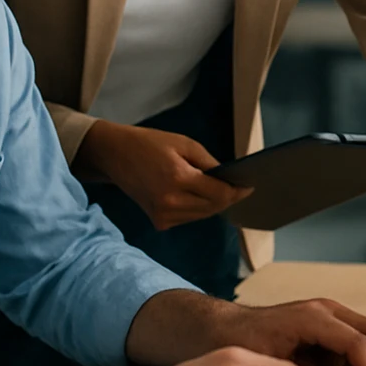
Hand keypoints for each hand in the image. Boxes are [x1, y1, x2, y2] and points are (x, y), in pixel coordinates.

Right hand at [76, 120, 249, 229]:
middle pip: (213, 207)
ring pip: (203, 215)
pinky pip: (189, 218)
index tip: (250, 186)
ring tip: (220, 189)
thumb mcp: (184, 144)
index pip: (219, 194)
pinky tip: (197, 195)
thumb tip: (230, 178)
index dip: (238, 191)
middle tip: (239, 187)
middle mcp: (170, 202)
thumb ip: (209, 163)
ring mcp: (163, 215)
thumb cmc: (150, 144)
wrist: (116, 156)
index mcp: (178, 179)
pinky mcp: (159, 222)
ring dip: (214, 204)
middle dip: (228, 198)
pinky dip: (198, 208)